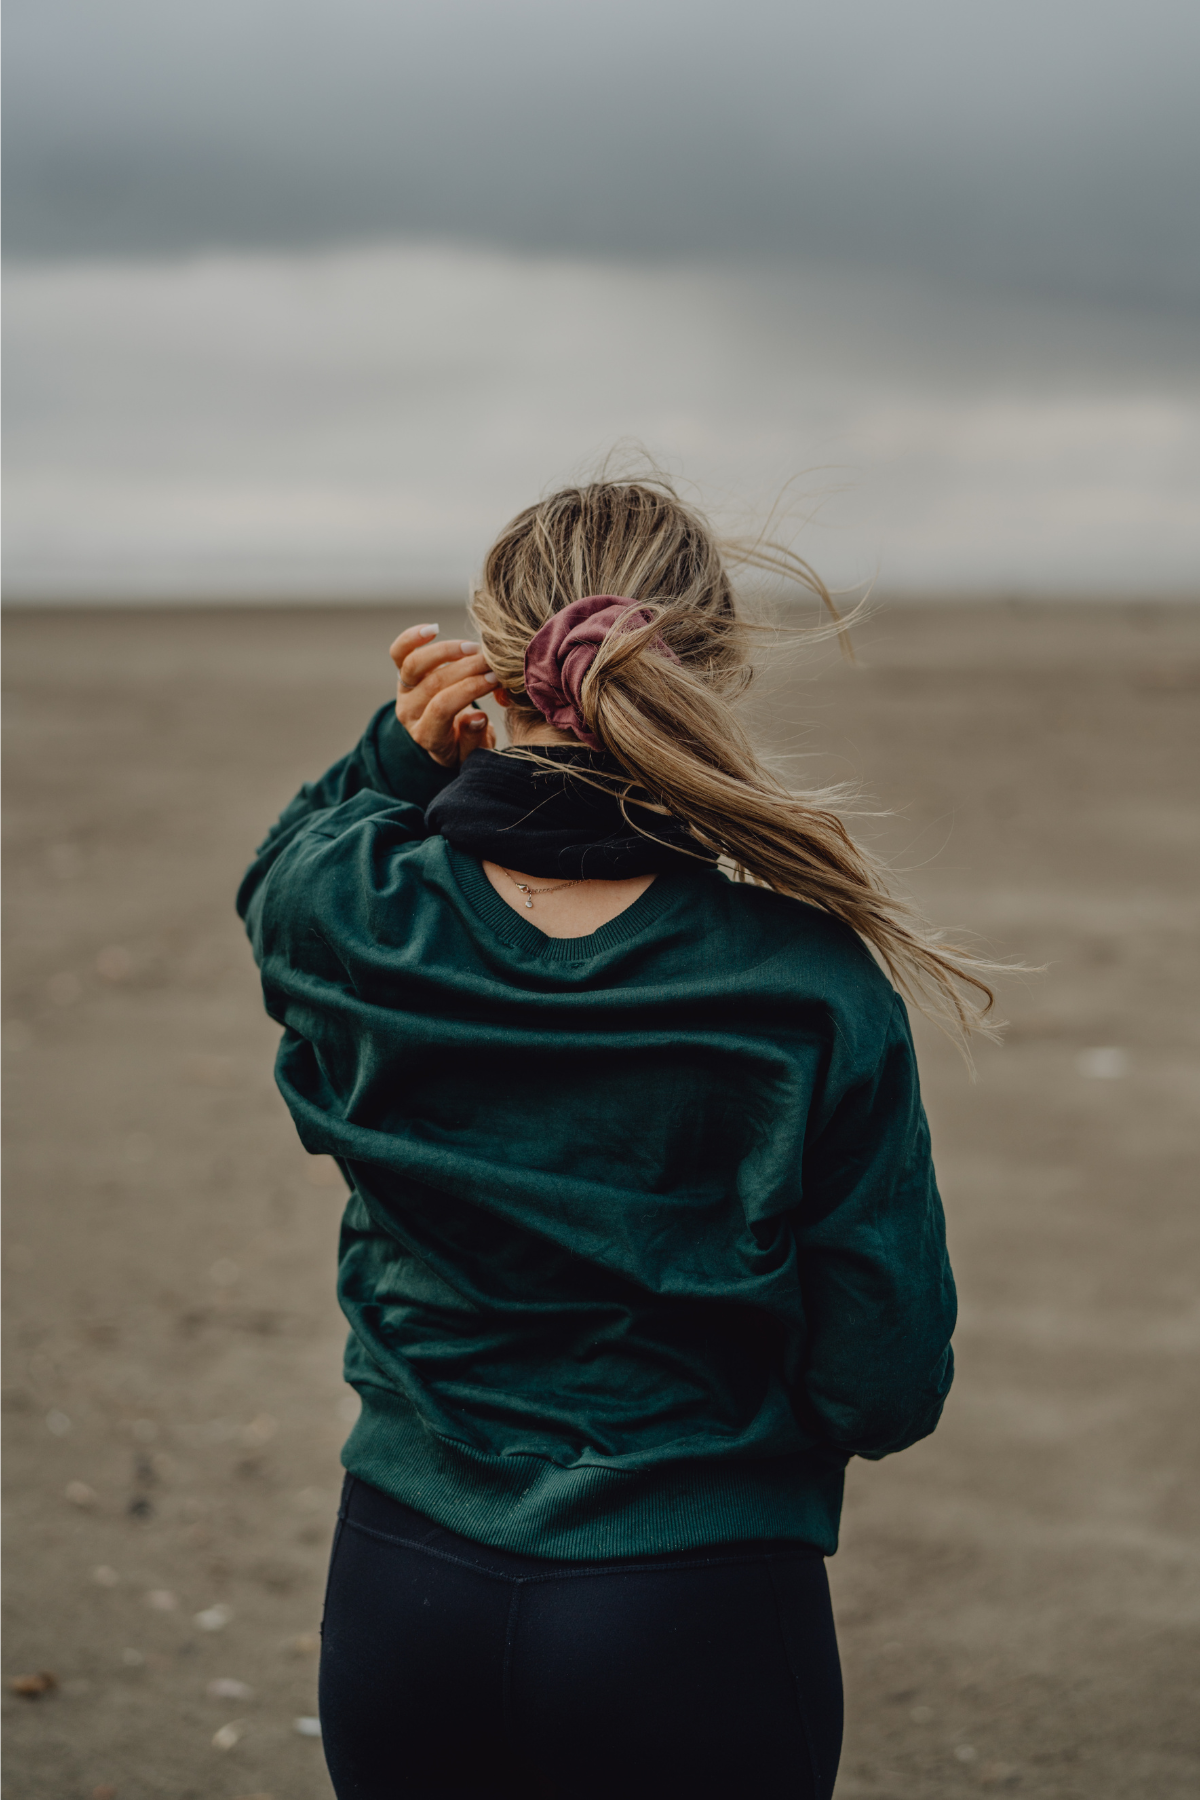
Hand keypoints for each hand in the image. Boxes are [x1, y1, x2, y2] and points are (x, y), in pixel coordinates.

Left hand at [390, 625, 498, 767]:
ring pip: (414, 664)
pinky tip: (434, 628)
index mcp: (427, 735)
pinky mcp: (402, 674)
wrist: (441, 738)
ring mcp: (404, 691)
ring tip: (473, 647)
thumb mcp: (473, 752)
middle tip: (493, 661)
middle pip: (434, 683)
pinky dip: (412, 637)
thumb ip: (474, 739)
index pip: (443, 707)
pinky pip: (399, 652)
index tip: (495, 679)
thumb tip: (477, 717)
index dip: (470, 689)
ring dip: (446, 651)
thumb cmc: (463, 743)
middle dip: (467, 668)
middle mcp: (410, 712)